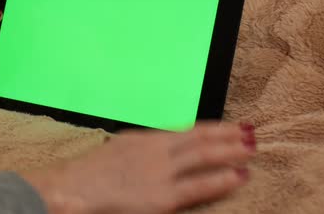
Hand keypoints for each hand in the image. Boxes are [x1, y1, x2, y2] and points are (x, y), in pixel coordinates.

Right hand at [22, 122, 255, 213]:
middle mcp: (155, 150)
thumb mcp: (115, 153)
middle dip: (227, 134)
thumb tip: (156, 152)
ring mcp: (160, 172)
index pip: (185, 131)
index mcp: (143, 139)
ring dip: (231, 150)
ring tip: (252, 148)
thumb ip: (139, 151)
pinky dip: (221, 179)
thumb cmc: (86, 177)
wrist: (70, 189)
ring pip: (204, 155)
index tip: (229, 126)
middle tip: (250, 131)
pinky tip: (239, 175)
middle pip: (199, 138)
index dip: (210, 128)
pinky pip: (199, 186)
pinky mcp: (162, 196)